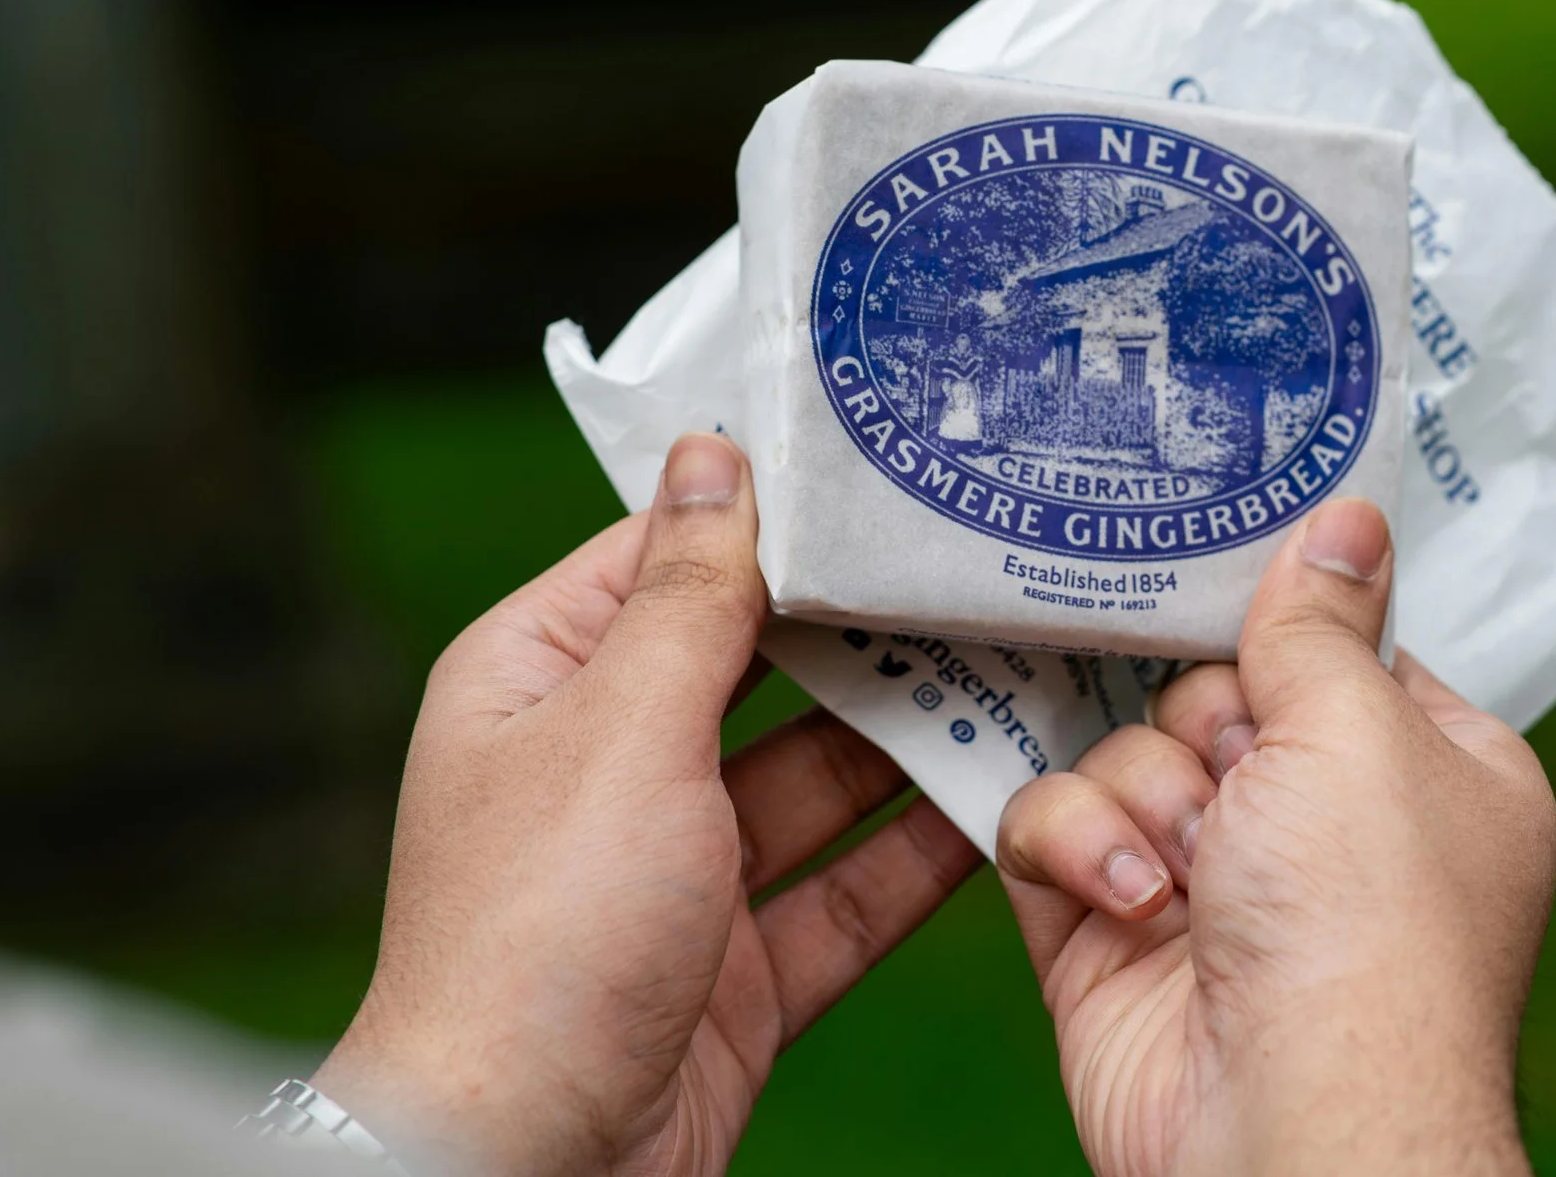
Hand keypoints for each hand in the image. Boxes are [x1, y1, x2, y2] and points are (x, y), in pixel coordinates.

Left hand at [313, 433, 978, 1176]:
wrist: (522, 1175)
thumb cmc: (539, 937)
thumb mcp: (623, 731)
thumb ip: (691, 596)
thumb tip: (712, 452)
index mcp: (542, 680)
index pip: (670, 556)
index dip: (777, 512)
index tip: (893, 466)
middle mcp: (607, 765)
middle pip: (764, 666)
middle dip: (873, 627)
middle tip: (994, 566)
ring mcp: (676, 872)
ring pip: (821, 776)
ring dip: (917, 734)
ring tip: (1033, 665)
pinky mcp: (739, 969)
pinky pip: (848, 887)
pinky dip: (924, 850)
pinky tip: (1014, 797)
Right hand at [996, 498, 1555, 1176]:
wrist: (1289, 1128)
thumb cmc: (1367, 926)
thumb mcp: (1359, 728)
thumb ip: (1320, 617)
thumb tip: (1347, 511)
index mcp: (1427, 771)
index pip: (1338, 649)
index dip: (1288, 629)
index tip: (1240, 591)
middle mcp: (1322, 824)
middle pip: (1211, 690)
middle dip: (1208, 728)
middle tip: (1240, 778)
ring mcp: (1211, 880)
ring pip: (1122, 749)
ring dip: (1146, 798)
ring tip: (1189, 872)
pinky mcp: (1109, 930)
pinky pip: (1053, 823)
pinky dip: (1081, 850)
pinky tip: (1133, 904)